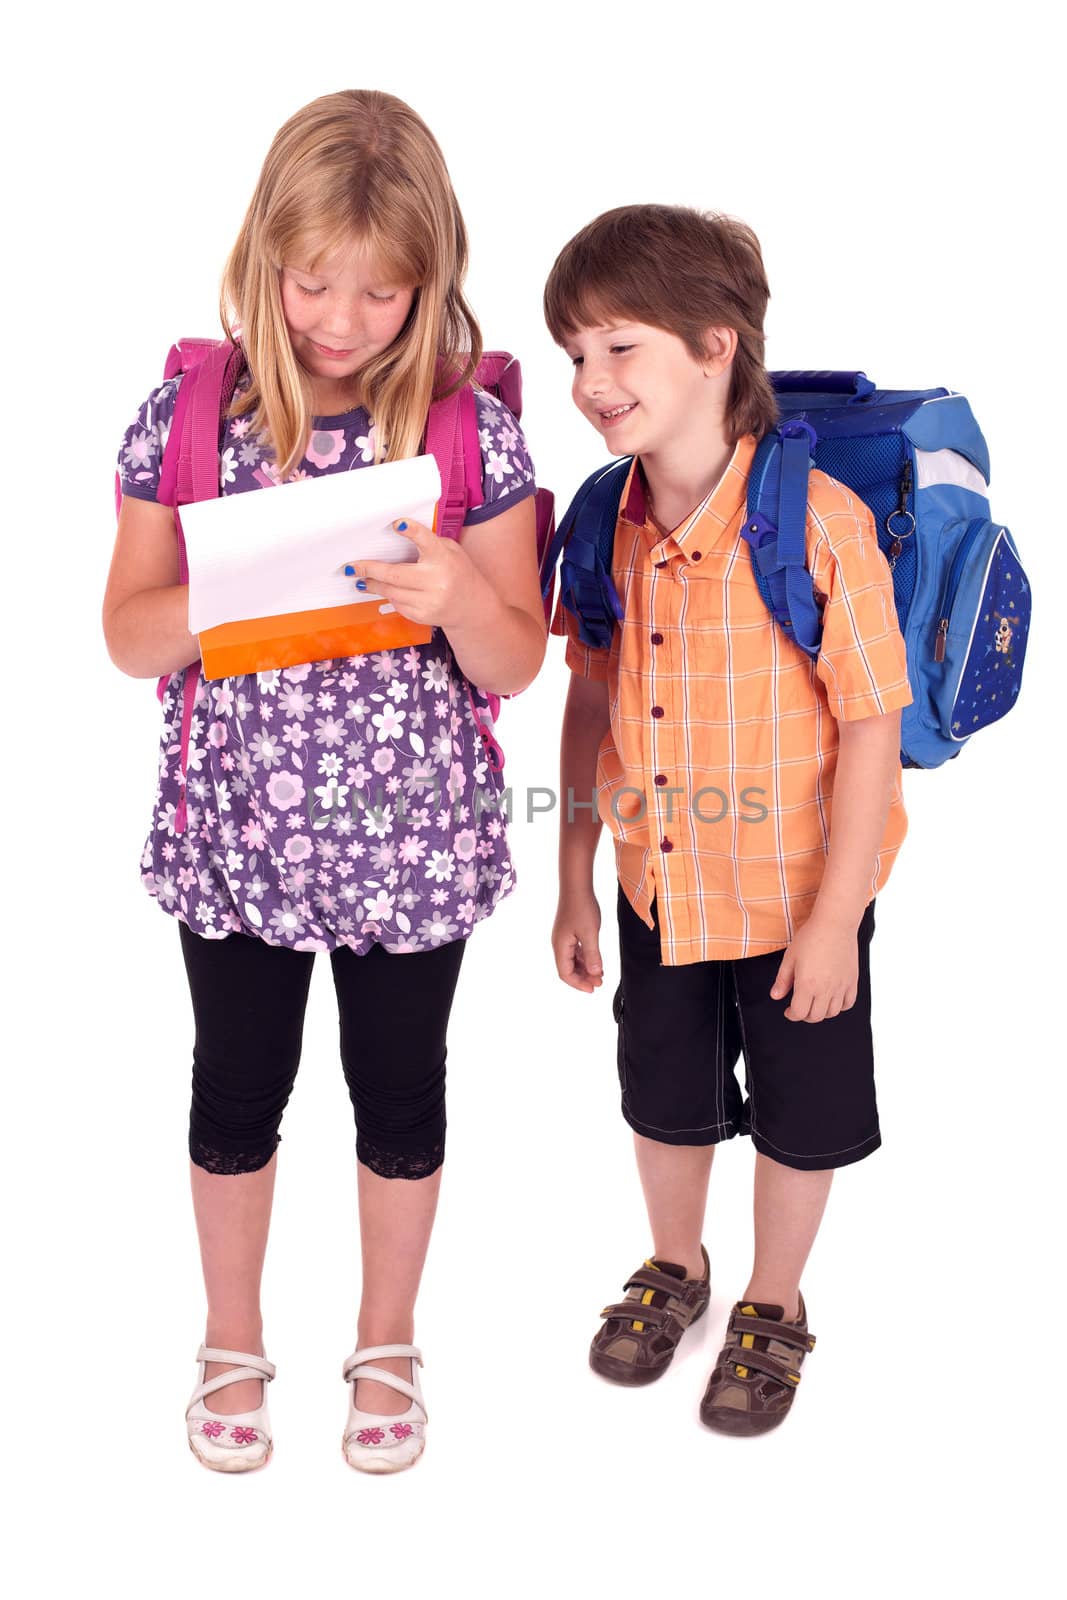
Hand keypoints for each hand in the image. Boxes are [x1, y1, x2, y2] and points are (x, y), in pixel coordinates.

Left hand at [348, 518, 485, 630]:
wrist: (472, 607)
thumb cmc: (457, 572)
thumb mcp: (451, 551)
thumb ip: (429, 543)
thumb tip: (397, 534)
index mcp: (444, 558)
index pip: (427, 542)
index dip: (412, 532)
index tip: (397, 524)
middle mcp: (437, 581)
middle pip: (395, 575)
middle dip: (369, 570)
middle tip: (351, 567)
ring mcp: (430, 601)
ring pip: (391, 592)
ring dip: (373, 585)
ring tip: (361, 580)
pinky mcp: (423, 616)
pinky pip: (397, 604)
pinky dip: (390, 596)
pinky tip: (386, 591)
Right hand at [553, 892, 603, 992]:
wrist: (576, 886)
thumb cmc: (582, 908)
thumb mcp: (590, 933)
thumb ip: (593, 954)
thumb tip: (595, 973)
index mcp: (560, 946)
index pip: (565, 973)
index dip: (579, 984)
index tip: (593, 989)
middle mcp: (559, 944)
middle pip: (568, 968)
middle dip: (583, 977)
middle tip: (600, 983)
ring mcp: (564, 938)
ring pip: (573, 960)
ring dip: (585, 969)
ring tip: (601, 974)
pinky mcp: (570, 932)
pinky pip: (576, 951)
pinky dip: (586, 959)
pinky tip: (596, 961)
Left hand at [770, 912, 859, 1022]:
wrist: (834, 924)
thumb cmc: (812, 937)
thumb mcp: (790, 958)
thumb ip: (782, 980)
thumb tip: (776, 996)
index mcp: (807, 985)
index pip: (799, 1013)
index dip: (791, 1015)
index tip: (788, 1011)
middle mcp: (826, 989)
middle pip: (815, 1016)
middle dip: (804, 1015)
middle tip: (799, 1007)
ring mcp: (841, 986)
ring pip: (832, 1013)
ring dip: (821, 1012)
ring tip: (814, 1003)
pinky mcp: (852, 981)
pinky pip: (848, 1003)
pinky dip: (840, 1006)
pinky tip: (832, 999)